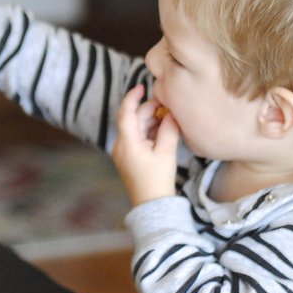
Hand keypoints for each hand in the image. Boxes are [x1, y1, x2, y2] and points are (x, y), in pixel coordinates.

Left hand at [111, 85, 178, 205]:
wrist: (152, 205)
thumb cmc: (157, 179)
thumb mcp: (166, 152)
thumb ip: (168, 129)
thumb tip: (171, 113)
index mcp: (126, 142)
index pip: (125, 113)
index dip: (132, 97)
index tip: (142, 87)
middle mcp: (121, 144)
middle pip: (133, 120)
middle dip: (149, 110)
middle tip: (168, 106)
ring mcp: (124, 152)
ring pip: (137, 128)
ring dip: (151, 121)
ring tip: (169, 118)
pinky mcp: (130, 157)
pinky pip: (139, 138)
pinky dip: (150, 131)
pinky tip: (164, 129)